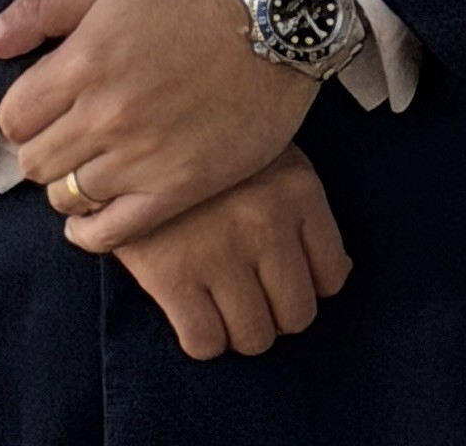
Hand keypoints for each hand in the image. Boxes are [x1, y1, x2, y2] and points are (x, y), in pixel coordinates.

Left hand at [0, 0, 314, 246]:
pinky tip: (92, 217)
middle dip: (40, 152)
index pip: (12, 119)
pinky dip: (90, 232)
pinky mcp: (176, 189)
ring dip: (67, 186)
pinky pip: (110, 233)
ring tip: (87, 168)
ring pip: (66, 199)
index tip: (39, 111)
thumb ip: (35, 12)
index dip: (20, 117)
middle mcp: (104, 116)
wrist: (275, 25)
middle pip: (34, 163)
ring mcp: (140, 158)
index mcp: (82, 62)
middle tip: (63, 139)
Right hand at [111, 145, 351, 360]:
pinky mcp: (171, 272)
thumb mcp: (266, 152)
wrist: (129, 124)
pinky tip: (191, 306)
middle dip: (274, 312)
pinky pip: (205, 342)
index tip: (282, 276)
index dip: (307, 284)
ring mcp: (219, 248)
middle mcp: (266, 220)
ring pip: (254, 336)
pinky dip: (202, 337)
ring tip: (219, 299)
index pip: (331, 277)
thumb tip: (336, 276)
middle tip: (249, 291)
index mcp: (297, 187)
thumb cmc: (205, 144)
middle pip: (296, 315)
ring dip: (238, 328)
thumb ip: (302, 209)